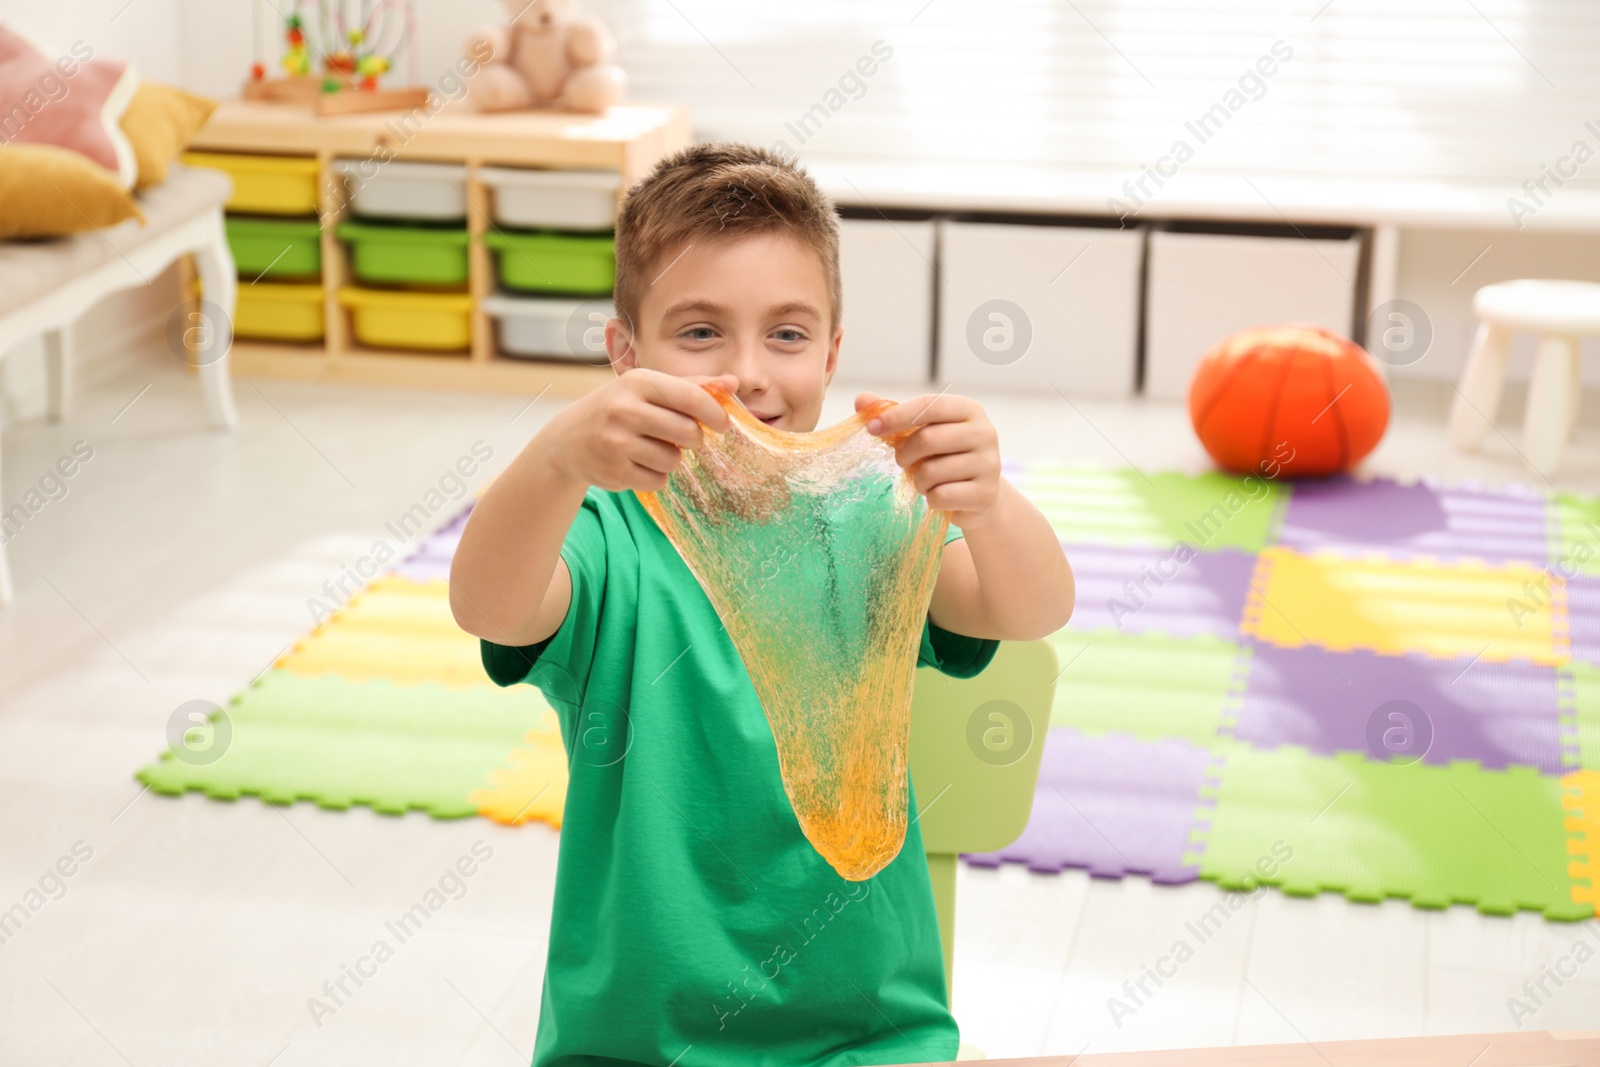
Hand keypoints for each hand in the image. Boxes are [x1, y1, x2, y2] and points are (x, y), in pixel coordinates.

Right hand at [543, 369, 737, 492]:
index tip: (723, 424)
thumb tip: (732, 383)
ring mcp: (616, 442)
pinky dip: (654, 476)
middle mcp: (624, 409)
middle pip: (688, 433)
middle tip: (679, 436)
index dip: (715, 414)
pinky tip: (635, 463)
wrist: (568, 439)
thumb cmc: (619, 408)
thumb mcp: (648, 389)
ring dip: (670, 458)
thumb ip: (691, 386)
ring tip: (648, 447)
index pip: (691, 398)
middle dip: (692, 438)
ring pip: (673, 460)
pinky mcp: (613, 471)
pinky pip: (657, 481)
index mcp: (638, 382)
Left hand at [857, 391, 1001, 527]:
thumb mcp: (922, 433)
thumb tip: (861, 399)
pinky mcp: (985, 494)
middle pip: (928, 439)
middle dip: (905, 454)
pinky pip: (941, 496)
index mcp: (969, 410)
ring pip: (932, 472)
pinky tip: (940, 496)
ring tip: (926, 481)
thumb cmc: (945, 458)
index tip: (871, 428)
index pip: (929, 405)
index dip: (897, 415)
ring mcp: (989, 464)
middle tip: (903, 462)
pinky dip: (931, 499)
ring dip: (918, 480)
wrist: (978, 496)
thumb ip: (894, 416)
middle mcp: (985, 433)